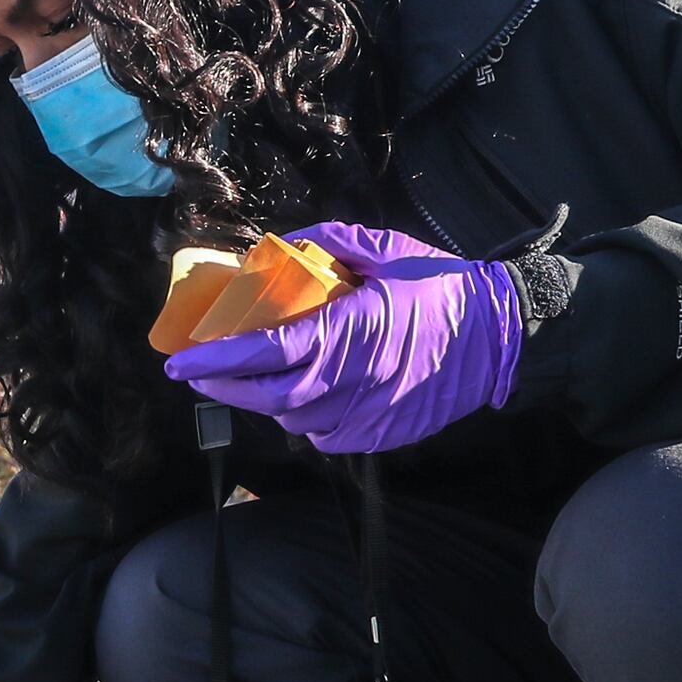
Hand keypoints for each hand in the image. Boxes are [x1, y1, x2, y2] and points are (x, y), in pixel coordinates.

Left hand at [162, 221, 522, 453]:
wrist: (502, 336)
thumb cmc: (443, 287)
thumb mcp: (387, 251)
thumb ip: (333, 244)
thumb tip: (287, 245)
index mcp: (349, 331)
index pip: (267, 351)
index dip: (218, 360)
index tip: (179, 363)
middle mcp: (353, 380)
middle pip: (270, 397)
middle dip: (226, 387)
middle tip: (198, 375)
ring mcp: (369, 415)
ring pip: (295, 421)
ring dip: (264, 403)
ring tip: (247, 382)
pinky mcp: (384, 436)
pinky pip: (326, 438)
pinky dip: (303, 422)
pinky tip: (299, 400)